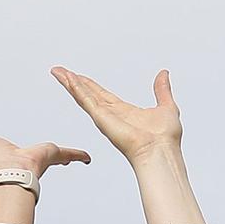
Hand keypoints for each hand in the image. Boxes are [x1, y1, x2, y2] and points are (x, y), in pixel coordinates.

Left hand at [0, 115, 89, 179]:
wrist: (10, 169)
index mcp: (13, 155)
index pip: (17, 155)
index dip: (20, 156)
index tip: (22, 156)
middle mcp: (30, 158)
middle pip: (39, 157)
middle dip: (48, 158)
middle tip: (56, 157)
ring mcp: (44, 158)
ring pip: (58, 156)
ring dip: (67, 157)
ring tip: (77, 158)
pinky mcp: (55, 155)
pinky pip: (70, 154)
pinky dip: (79, 155)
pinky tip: (87, 158)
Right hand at [51, 67, 181, 163]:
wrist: (161, 151)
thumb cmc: (165, 139)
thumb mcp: (166, 106)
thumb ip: (162, 90)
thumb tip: (164, 74)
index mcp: (124, 112)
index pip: (102, 95)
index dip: (89, 85)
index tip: (78, 76)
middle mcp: (112, 115)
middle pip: (88, 94)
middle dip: (74, 82)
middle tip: (60, 71)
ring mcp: (105, 117)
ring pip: (83, 96)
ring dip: (70, 83)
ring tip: (58, 72)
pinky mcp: (102, 119)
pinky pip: (86, 100)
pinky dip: (77, 89)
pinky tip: (68, 78)